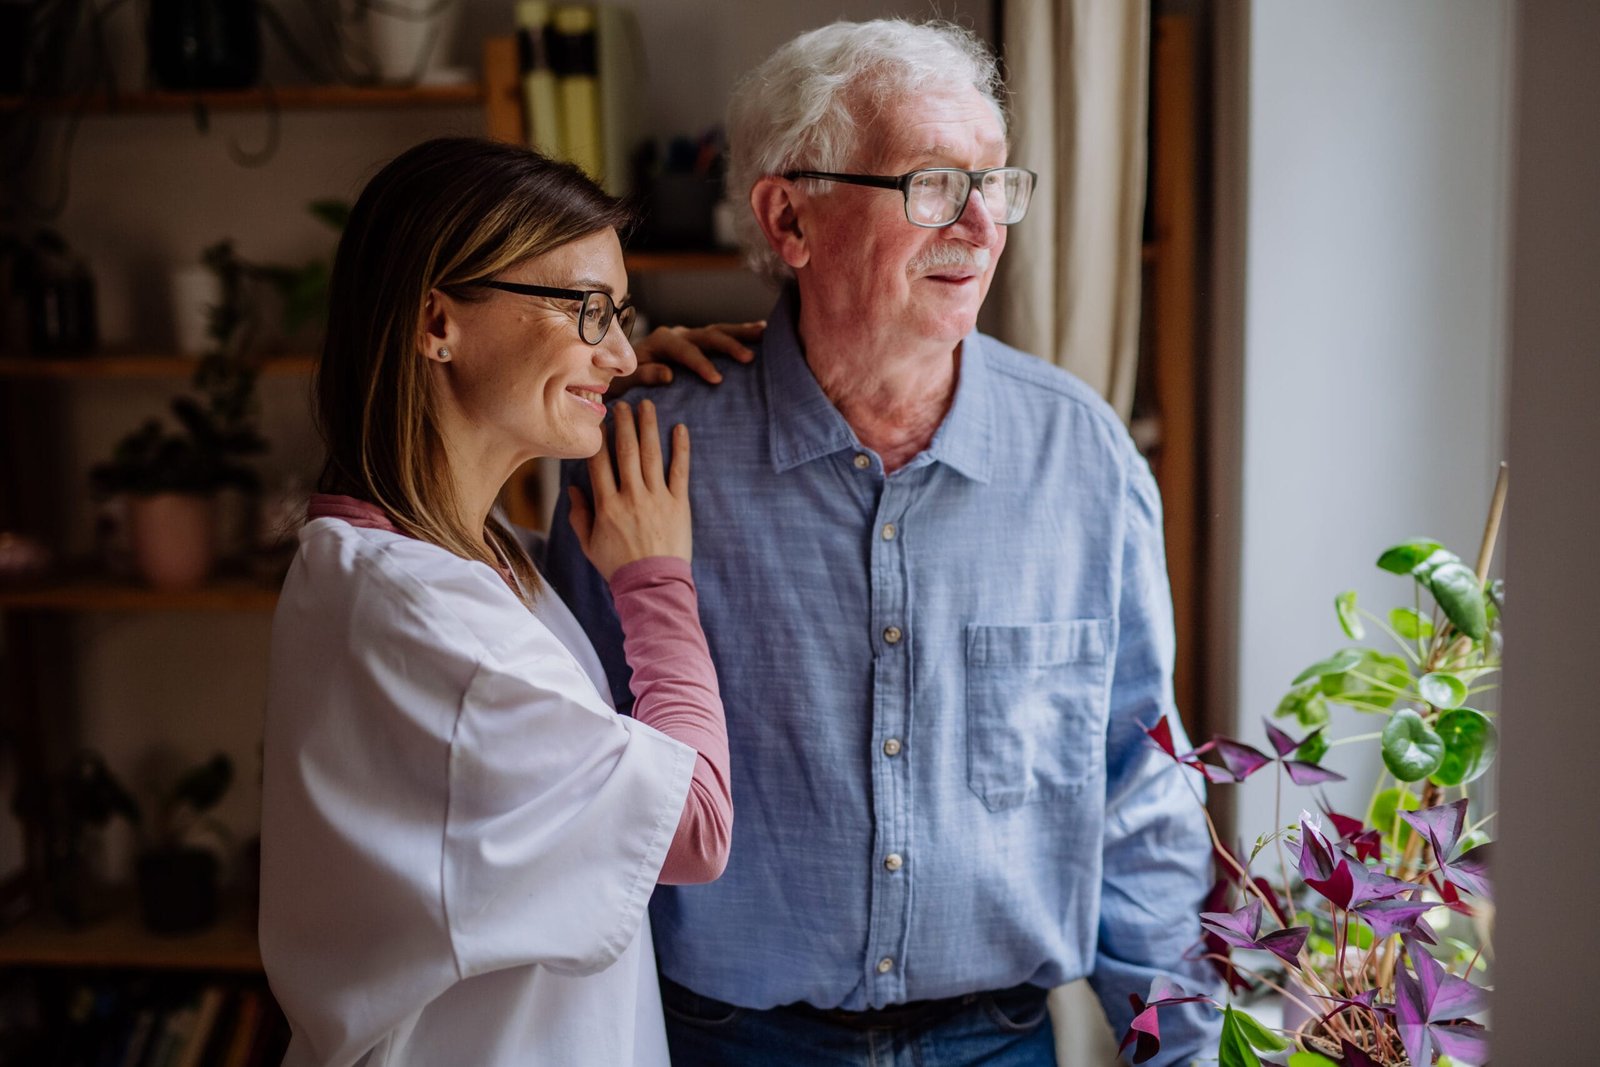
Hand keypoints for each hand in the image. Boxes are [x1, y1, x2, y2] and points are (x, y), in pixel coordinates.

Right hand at [566, 400, 690, 580]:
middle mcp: (631, 496)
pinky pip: (679, 470)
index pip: (599, 463)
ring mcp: (656, 498)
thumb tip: (572, 488)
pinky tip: (680, 429)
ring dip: (649, 427)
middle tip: (622, 403)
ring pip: (652, 454)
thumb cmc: (618, 567)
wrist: (652, 586)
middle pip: (626, 451)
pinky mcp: (678, 504)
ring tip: (648, 405)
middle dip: (623, 423)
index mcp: (606, 505)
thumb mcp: (589, 544)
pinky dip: (681, 448)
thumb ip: (579, 515)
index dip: (597, 439)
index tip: (597, 420)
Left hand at [607, 321, 764, 394]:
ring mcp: (689, 336)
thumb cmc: (621, 381)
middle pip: (707, 335)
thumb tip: (669, 374)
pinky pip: (720, 336)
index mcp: (660, 341)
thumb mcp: (625, 381)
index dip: (701, 363)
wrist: (619, 372)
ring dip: (741, 332)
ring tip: (764, 333)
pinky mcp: (698, 343)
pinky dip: (739, 334)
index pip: (685, 350)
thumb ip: (644, 376)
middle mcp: (677, 334)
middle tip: (748, 358)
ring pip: (718, 331)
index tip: (717, 379)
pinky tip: (761, 332)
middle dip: (728, 345)